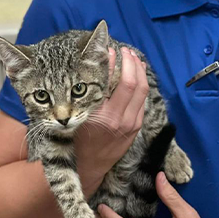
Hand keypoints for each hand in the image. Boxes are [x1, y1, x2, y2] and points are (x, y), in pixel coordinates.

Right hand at [75, 47, 148, 187]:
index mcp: (105, 117)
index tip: (109, 50)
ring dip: (140, 72)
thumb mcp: (76, 117)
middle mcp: (121, 120)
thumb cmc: (75, 140)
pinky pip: (142, 101)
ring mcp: (131, 125)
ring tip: (132, 58)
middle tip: (124, 50)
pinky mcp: (136, 128)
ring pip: (143, 92)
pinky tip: (136, 75)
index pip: (120, 83)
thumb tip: (94, 68)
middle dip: (131, 63)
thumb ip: (87, 96)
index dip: (116, 63)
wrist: (88, 167)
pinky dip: (141, 85)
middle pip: (136, 84)